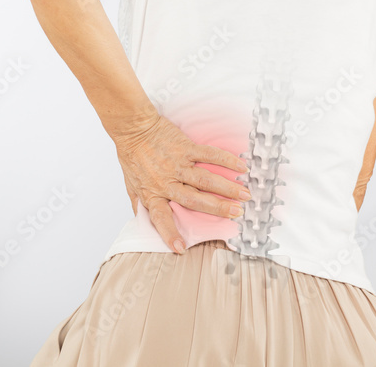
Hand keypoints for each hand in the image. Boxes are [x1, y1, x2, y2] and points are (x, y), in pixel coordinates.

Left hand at [113, 110, 249, 253]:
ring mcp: (177, 164)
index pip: (161, 218)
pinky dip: (226, 160)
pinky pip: (209, 155)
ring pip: (206, 180)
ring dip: (228, 188)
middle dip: (219, 208)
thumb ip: (139, 203)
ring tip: (245, 195)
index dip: (169, 233)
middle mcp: (167, 182)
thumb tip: (141, 219)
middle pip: (196, 200)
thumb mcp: (130, 184)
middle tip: (238, 213)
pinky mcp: (185, 148)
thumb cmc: (131, 155)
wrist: (132, 127)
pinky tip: (240, 166)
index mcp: (152, 194)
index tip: (181, 248)